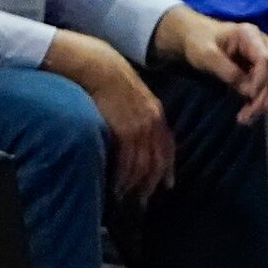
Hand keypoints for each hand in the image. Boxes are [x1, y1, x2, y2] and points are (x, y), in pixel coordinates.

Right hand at [45, 31, 174, 199]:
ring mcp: (140, 128)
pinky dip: (125, 178)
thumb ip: (140, 114)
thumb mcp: (134, 95)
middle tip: (145, 200)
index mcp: (156, 114)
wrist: (99, 66)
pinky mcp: (125, 131)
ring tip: (128, 198)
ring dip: (136, 185)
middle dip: (152, 183)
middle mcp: (152, 124)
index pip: (167, 148)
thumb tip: (135, 131)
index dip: (168, 169)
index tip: (168, 185)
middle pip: (157, 162)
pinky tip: (118, 187)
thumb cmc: (110, 79)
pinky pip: (128, 162)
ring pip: (143, 165)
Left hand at [158, 10, 267, 122]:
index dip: (260, 80)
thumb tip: (249, 92)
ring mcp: (264, 56)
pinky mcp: (259, 69)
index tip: (248, 96)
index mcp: (251, 35)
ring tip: (249, 117)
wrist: (193, 37)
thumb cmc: (198, 41)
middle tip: (254, 113)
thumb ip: (227, 71)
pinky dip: (261, 101)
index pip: (265, 60)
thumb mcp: (207, 55)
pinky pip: (267, 86)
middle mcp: (263, 44)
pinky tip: (249, 112)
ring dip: (266, 101)